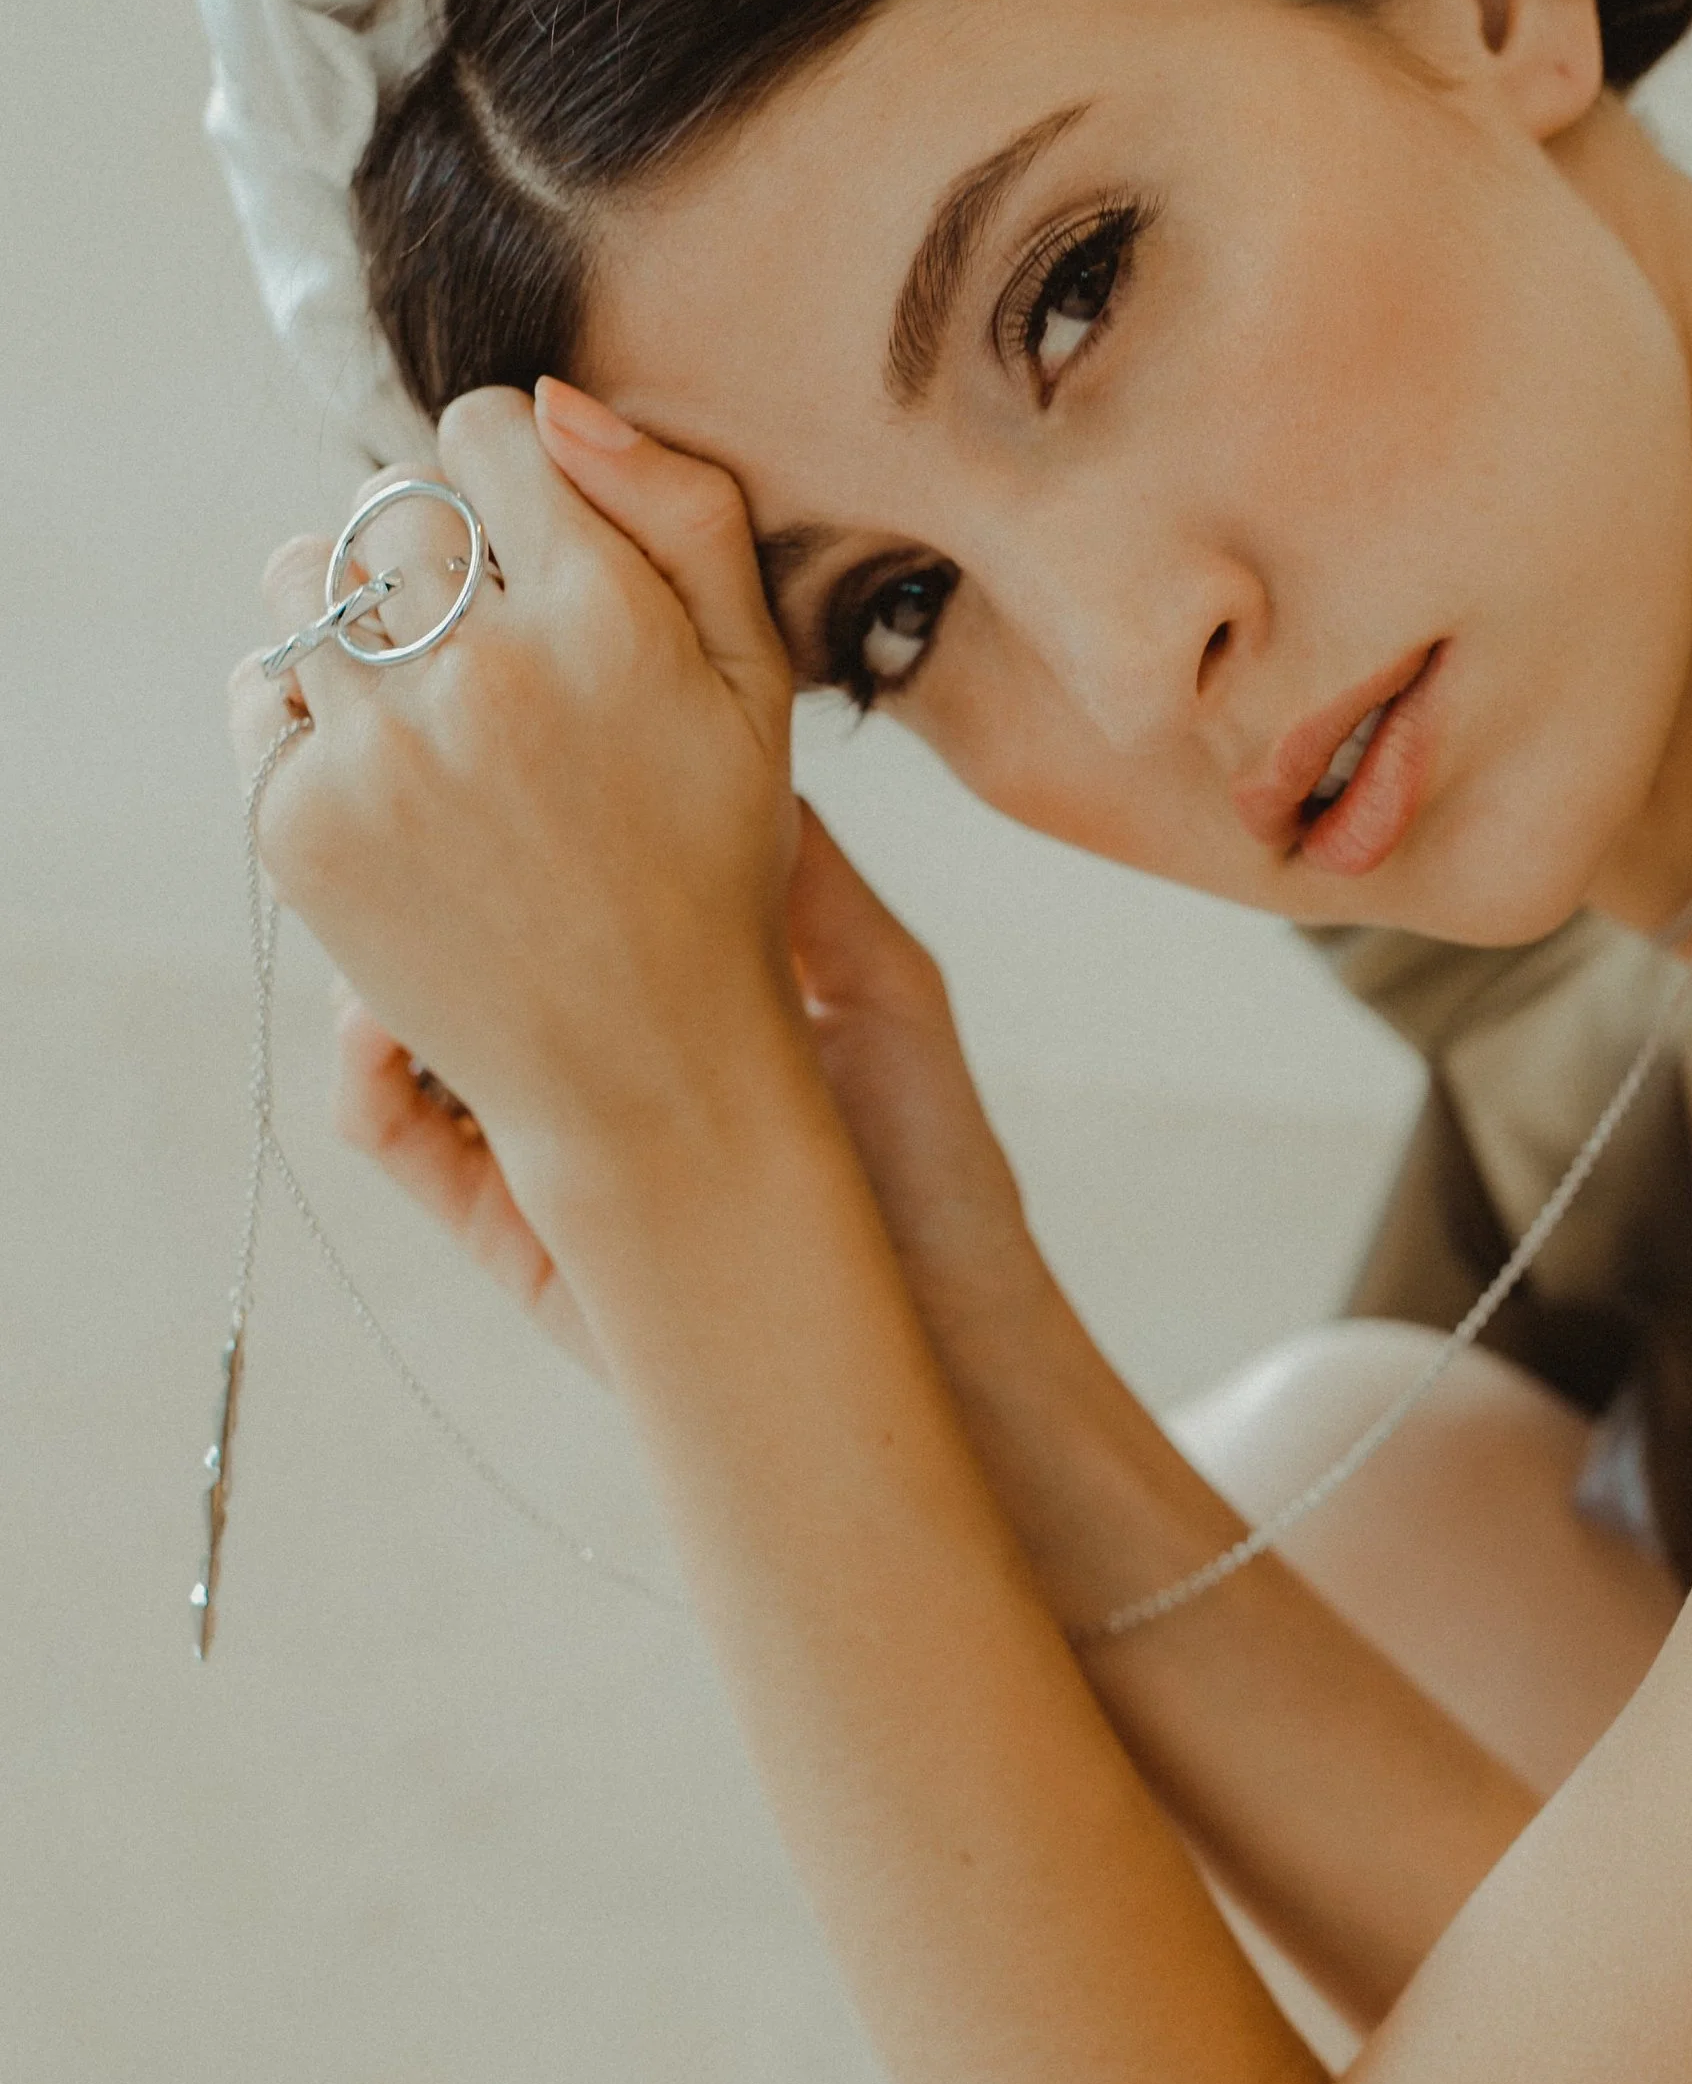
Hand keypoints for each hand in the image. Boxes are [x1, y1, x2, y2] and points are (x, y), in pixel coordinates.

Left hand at [230, 382, 808, 1202]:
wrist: (641, 1065)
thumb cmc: (712, 862)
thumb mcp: (757, 683)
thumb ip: (686, 513)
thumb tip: (549, 405)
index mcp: (605, 616)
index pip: (483, 434)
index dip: (509, 477)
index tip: (534, 546)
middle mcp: (482, 672)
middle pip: (383, 503)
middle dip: (428, 552)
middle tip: (483, 645)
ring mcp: (378, 750)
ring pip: (300, 584)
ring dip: (347, 618)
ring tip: (422, 701)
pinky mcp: (300, 822)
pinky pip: (259, 694)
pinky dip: (307, 716)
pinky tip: (388, 774)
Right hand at [331, 798, 1043, 1373]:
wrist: (940, 1332)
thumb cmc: (935, 1161)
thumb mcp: (887, 983)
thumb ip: (803, 875)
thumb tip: (738, 758)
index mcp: (677, 988)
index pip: (567, 876)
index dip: (527, 813)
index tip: (501, 751)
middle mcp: (599, 1052)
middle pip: (466, 942)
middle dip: (429, 872)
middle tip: (411, 811)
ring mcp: (543, 1133)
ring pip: (404, 1026)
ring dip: (374, 959)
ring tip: (389, 904)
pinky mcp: (502, 1221)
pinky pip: (388, 1132)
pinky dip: (360, 1065)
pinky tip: (382, 1016)